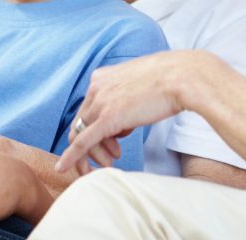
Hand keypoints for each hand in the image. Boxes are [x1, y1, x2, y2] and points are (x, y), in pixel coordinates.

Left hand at [55, 50, 203, 175]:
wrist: (182, 77)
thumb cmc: (170, 79)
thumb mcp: (140, 83)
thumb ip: (127, 96)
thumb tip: (126, 114)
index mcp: (102, 77)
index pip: (89, 108)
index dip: (97, 129)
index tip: (115, 143)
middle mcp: (96, 87)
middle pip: (82, 123)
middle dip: (94, 145)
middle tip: (110, 159)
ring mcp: (101, 102)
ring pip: (83, 135)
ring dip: (92, 155)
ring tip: (109, 164)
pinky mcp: (107, 118)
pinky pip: (83, 141)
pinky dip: (71, 156)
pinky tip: (64, 168)